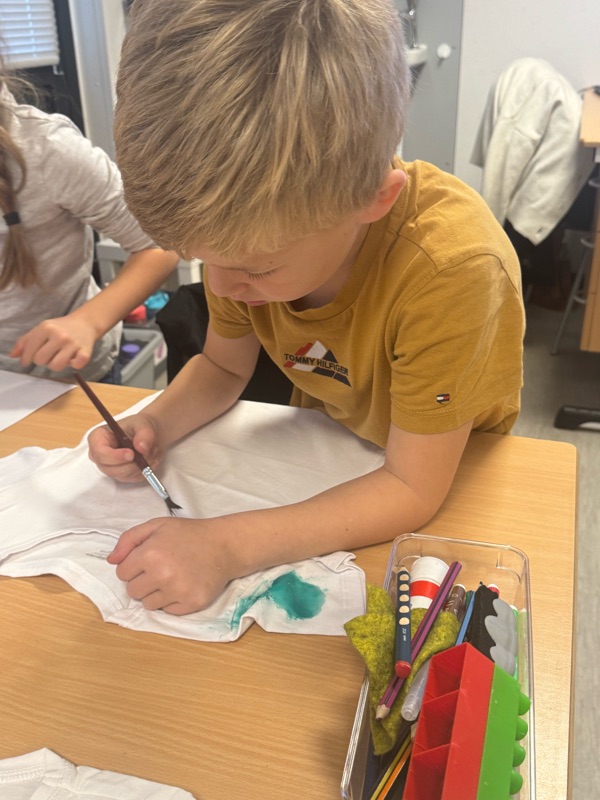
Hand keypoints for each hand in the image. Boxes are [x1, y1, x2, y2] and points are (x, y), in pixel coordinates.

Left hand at [10, 316, 96, 370]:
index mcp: (46, 328)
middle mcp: (60, 335)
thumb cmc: (60, 328)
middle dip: (41, 361)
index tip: (26, 361)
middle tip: (47, 355)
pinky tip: (72, 359)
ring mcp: (73, 344)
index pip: (30, 350)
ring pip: (56, 366)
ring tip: (57, 358)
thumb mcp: (41, 329)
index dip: (26, 358)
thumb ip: (25, 341)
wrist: (85, 323)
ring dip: (55, 365)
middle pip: (41, 360)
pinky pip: (76, 366)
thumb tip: (13, 355)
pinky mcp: (85, 351)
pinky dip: (73, 365)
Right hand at [87, 412, 164, 481]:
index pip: (99, 452)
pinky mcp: (120, 475)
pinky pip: (131, 478)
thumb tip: (141, 447)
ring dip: (139, 466)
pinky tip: (148, 459)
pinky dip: (143, 471)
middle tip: (147, 454)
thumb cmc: (140, 426)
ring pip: (122, 475)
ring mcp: (109, 467)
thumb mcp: (144, 424)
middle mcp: (100, 455)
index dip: (114, 456)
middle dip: (131, 464)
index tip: (132, 454)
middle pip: (109, 469)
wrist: (148, 435)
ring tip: (150, 452)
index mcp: (98, 438)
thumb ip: (144, 434)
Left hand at [108, 517, 236, 613]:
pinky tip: (183, 585)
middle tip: (160, 569)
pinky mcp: (191, 603)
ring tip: (172, 578)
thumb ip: (129, 540)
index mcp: (150, 554)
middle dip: (142, 581)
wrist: (224, 545)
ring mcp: (177, 591)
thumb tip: (111, 561)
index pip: (122, 573)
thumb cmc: (188, 534)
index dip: (133, 566)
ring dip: (155, 594)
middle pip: (133, 591)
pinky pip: (168, 612)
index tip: (147, 560)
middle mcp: (162, 574)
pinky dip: (172, 601)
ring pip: (148, 604)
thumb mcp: (157, 526)